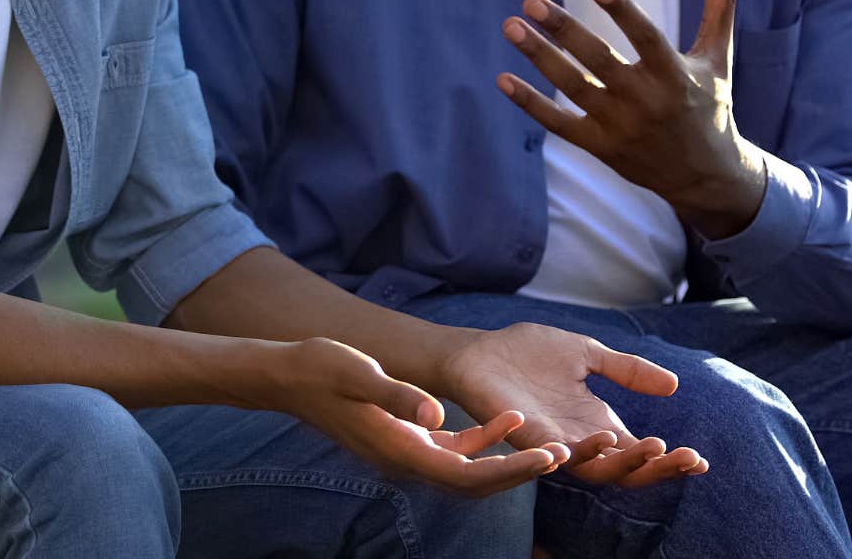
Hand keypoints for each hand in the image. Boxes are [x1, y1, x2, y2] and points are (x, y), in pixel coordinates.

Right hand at [259, 337, 568, 495]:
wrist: (288, 376)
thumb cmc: (320, 369)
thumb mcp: (358, 372)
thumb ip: (397, 394)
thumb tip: (437, 414)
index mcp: (399, 450)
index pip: (466, 474)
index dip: (510, 470)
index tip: (547, 459)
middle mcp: (406, 460)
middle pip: (474, 483)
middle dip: (519, 473)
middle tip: (563, 456)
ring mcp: (406, 451)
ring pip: (469, 470)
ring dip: (508, 461)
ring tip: (548, 446)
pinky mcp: (407, 438)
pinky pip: (454, 450)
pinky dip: (484, 441)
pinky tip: (508, 420)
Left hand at [437, 323, 706, 487]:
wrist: (478, 352)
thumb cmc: (528, 354)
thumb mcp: (587, 354)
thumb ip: (626, 370)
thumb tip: (674, 384)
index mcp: (596, 424)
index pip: (639, 453)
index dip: (669, 461)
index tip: (701, 460)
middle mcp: (578, 440)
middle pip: (626, 469)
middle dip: (659, 467)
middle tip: (688, 457)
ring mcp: (552, 442)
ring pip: (595, 467)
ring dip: (625, 460)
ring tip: (654, 445)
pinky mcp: (524, 436)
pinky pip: (552, 454)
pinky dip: (574, 452)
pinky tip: (599, 443)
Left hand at [496, 0, 766, 238]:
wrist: (705, 176)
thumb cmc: (711, 105)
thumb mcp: (718, 56)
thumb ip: (721, 4)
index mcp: (676, 75)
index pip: (647, 38)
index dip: (624, 12)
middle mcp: (646, 101)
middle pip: (599, 61)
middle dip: (564, 31)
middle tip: (531, 2)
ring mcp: (620, 126)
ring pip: (574, 88)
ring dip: (540, 58)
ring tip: (511, 26)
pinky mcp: (601, 147)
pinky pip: (559, 124)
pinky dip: (530, 104)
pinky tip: (503, 79)